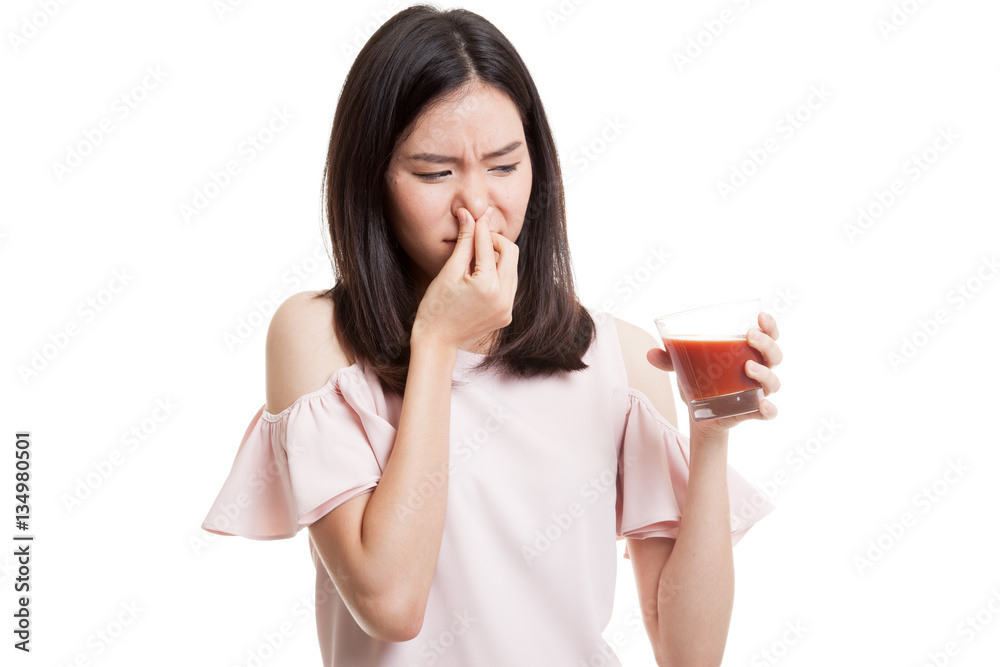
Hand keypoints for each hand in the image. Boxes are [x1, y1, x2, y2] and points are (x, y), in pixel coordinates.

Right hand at [412, 206, 518, 350]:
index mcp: (488, 285)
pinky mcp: (507, 315)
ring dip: (498, 258)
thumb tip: (469, 215)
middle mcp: (504, 298)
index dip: (480, 228)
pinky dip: (498, 276)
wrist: (437, 341)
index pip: (489, 245)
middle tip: (477, 239)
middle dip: (494, 242)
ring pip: (512, 269)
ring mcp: (507, 308)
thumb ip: (464, 242)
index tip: (475, 216)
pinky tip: (480, 277)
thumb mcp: (449, 271)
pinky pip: (509, 286)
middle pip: (511, 253)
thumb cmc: (436, 306)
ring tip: (475, 260)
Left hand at [646, 311, 781, 435]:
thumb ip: (669, 358)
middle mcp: (759, 370)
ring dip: (764, 373)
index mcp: (748, 353)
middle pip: (774, 355)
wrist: (700, 415)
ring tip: (748, 367)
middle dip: (766, 344)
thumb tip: (650, 353)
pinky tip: (763, 405)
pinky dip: (769, 409)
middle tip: (750, 336)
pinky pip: (769, 412)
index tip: (761, 316)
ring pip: (773, 382)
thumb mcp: (684, 367)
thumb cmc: (701, 381)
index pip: (769, 335)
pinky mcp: (752, 411)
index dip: (770, 326)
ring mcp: (758, 391)